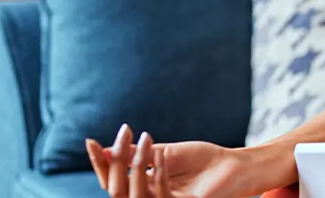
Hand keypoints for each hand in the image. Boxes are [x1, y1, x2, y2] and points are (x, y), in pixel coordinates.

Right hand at [86, 124, 287, 197]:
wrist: (235, 167)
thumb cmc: (203, 161)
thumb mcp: (166, 153)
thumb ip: (138, 154)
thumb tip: (107, 149)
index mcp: (143, 186)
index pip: (111, 180)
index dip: (99, 163)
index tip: (89, 141)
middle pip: (115, 189)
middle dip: (113, 161)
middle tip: (123, 132)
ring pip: (134, 193)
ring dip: (136, 163)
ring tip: (145, 137)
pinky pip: (159, 195)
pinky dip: (157, 172)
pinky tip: (160, 154)